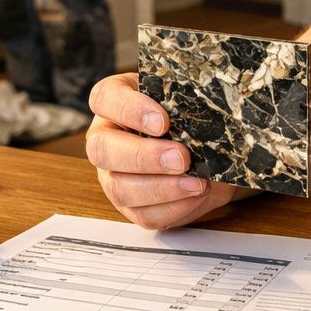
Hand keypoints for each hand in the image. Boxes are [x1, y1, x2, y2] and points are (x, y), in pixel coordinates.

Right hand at [86, 73, 242, 228]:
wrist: (208, 147)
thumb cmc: (188, 114)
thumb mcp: (186, 96)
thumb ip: (186, 98)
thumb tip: (206, 110)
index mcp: (113, 101)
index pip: (104, 99)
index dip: (129, 111)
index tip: (162, 121)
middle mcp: (105, 139)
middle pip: (102, 149)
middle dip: (143, 156)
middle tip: (181, 158)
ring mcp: (114, 175)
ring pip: (120, 188)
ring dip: (161, 188)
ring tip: (196, 183)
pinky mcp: (132, 205)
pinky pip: (144, 214)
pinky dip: (173, 207)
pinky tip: (194, 196)